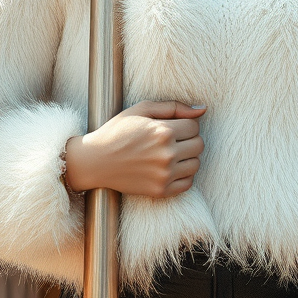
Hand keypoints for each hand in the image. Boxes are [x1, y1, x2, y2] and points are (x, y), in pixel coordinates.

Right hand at [64, 101, 205, 197]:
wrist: (95, 161)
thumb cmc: (118, 131)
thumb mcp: (141, 109)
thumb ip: (174, 107)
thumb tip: (202, 109)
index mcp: (163, 131)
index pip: (194, 126)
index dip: (184, 124)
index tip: (171, 127)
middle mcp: (167, 154)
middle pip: (199, 144)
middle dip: (189, 140)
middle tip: (172, 140)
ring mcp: (164, 175)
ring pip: (196, 164)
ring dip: (187, 157)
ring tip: (170, 154)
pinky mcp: (160, 191)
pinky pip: (188, 183)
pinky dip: (183, 176)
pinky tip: (169, 169)